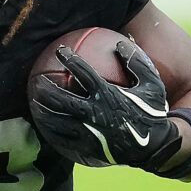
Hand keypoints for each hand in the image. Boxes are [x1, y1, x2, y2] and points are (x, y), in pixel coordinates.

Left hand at [28, 38, 179, 170]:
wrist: (155, 146)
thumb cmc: (152, 112)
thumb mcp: (151, 84)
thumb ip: (136, 63)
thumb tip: (121, 43)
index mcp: (107, 94)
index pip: (82, 72)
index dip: (69, 59)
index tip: (61, 50)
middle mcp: (94, 112)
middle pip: (61, 98)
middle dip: (46, 88)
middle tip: (37, 80)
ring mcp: (89, 131)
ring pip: (58, 120)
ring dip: (44, 110)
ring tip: (34, 102)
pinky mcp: (87, 146)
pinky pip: (64, 139)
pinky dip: (52, 131)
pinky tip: (45, 127)